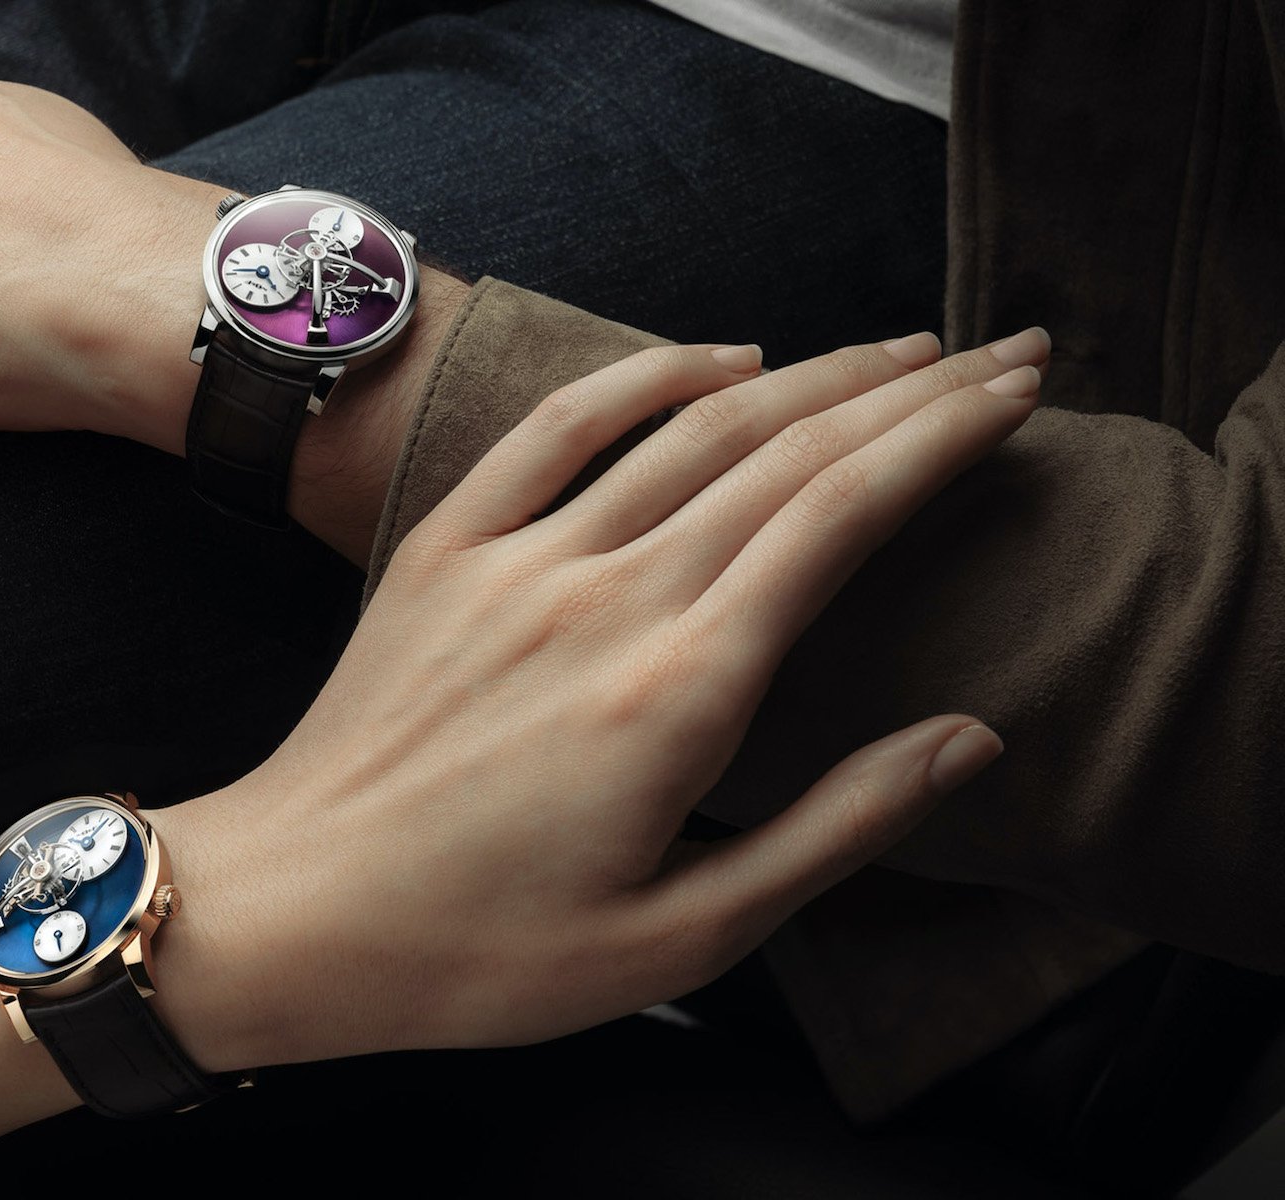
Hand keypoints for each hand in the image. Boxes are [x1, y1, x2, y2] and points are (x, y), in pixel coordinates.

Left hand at [149, 329, 1049, 1069]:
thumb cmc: (482, 951)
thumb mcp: (684, 937)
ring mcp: (516, 559)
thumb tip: (967, 739)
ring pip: (689, 427)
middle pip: (786, 453)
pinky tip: (717, 353)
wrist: (293, 912)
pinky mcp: (444, 549)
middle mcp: (606, 596)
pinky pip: (556, 428)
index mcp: (679, 690)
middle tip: (1001, 352)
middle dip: (908, 392)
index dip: (941, 443)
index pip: (842, 519)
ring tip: (896, 348)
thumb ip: (836, 828)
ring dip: (805, 373)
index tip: (1015, 399)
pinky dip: (645, 375)